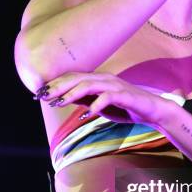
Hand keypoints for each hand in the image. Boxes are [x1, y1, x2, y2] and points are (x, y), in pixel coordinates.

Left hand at [34, 72, 175, 127]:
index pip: (72, 77)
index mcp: (98, 79)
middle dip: (58, 86)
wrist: (152, 111)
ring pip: (90, 84)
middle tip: (43, 95)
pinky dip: (96, 104)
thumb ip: (84, 100)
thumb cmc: (126, 108)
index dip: (55, 84)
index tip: (39, 94)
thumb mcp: (100, 105)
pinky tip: (88, 113)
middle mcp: (105, 79)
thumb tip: (64, 98)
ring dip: (73, 93)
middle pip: (77, 77)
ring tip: (60, 102)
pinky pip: (108, 97)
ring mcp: (116, 86)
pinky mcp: (126, 95)